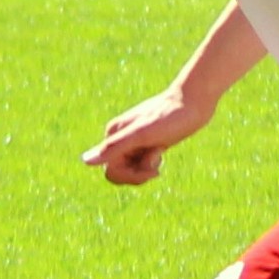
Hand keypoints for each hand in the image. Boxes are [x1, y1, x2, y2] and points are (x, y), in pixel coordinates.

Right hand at [82, 84, 207, 185]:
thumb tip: (85, 161)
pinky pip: (142, 162)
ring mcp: (133, 140)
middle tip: (157, 163)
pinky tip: (162, 150)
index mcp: (113, 135)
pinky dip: (152, 162)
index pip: (111, 171)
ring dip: (147, 167)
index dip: (130, 176)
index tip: (150, 168)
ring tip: (160, 152)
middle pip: (120, 173)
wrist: (194, 102)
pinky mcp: (147, 142)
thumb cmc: (169, 117)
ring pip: (132, 169)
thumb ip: (113, 147)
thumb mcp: (141, 134)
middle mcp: (120, 138)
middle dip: (139, 173)